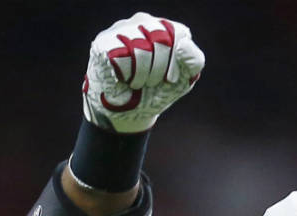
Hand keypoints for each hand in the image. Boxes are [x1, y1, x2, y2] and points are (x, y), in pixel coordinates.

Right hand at [81, 12, 204, 133]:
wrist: (130, 111)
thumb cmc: (158, 90)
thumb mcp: (184, 78)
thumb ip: (193, 60)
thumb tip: (183, 44)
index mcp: (166, 28)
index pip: (177, 32)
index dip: (175, 61)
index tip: (170, 79)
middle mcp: (143, 22)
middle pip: (159, 38)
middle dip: (159, 69)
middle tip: (153, 82)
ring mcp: (121, 29)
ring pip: (139, 47)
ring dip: (142, 74)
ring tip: (138, 81)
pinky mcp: (103, 43)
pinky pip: (120, 55)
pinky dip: (126, 74)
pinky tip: (124, 78)